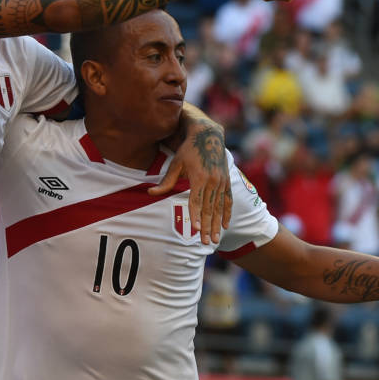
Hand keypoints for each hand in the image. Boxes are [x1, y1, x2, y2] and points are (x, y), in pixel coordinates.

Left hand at [149, 119, 230, 244]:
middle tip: (205, 242)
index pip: (196, 201)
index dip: (195, 216)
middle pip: (209, 208)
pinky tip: (225, 226)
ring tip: (215, 239)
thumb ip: (166, 181)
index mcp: (199, 177)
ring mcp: (221, 182)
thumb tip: (150, 192)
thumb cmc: (188, 150)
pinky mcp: (226, 182)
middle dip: (206, 227)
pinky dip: (227, 214)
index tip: (195, 230)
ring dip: (217, 225)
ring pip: (219, 208)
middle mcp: (213, 181)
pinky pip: (228, 201)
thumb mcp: (176, 163)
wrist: (209, 136)